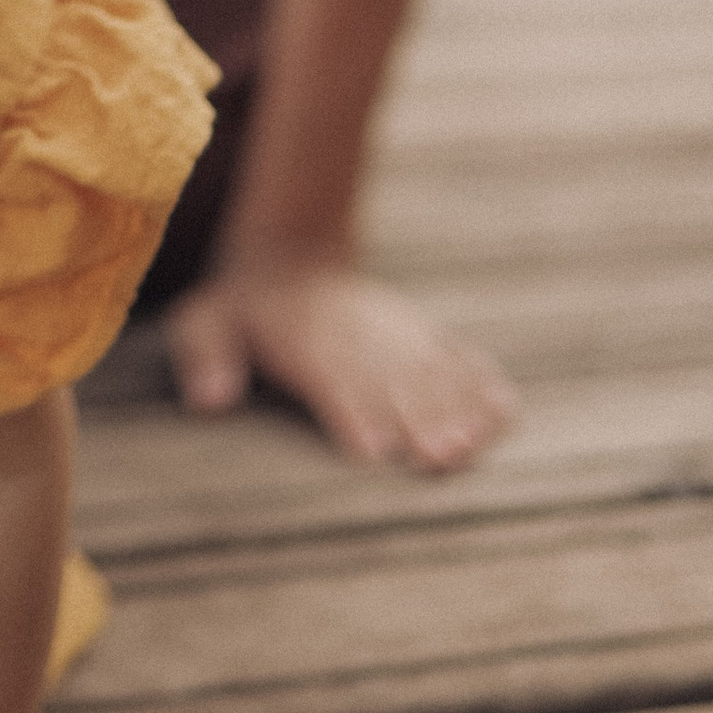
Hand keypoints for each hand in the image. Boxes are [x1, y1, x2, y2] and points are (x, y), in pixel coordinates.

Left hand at [163, 252, 516, 469]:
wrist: (293, 254)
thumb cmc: (243, 308)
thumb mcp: (205, 319)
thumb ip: (205, 355)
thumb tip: (208, 401)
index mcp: (302, 336)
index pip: (329, 375)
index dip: (351, 411)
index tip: (371, 450)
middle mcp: (355, 334)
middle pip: (390, 379)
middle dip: (415, 418)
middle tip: (440, 458)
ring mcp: (394, 331)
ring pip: (429, 369)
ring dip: (455, 408)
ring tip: (473, 447)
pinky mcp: (420, 333)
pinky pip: (457, 355)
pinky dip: (482, 382)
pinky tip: (507, 412)